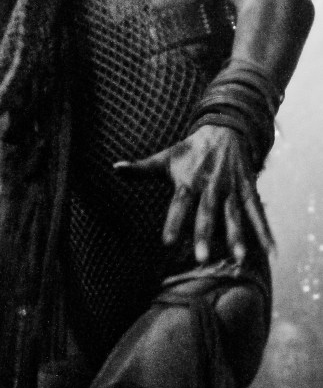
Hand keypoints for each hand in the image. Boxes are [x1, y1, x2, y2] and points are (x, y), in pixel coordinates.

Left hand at [114, 125, 274, 265]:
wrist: (225, 130)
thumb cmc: (190, 150)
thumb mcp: (165, 157)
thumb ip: (141, 168)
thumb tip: (114, 167)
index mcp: (188, 181)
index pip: (179, 204)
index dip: (174, 222)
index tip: (168, 242)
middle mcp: (211, 187)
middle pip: (207, 213)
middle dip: (205, 235)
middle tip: (201, 258)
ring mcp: (232, 189)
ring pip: (234, 215)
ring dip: (236, 237)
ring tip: (238, 258)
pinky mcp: (248, 190)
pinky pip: (258, 213)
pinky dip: (265, 232)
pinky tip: (272, 253)